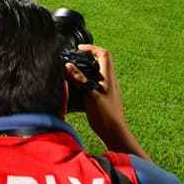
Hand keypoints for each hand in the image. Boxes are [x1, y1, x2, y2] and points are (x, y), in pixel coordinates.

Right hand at [68, 43, 148, 160]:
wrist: (115, 135)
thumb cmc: (105, 116)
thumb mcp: (90, 95)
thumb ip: (79, 79)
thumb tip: (68, 65)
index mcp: (109, 77)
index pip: (104, 54)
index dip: (92, 48)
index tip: (79, 48)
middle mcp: (109, 82)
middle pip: (100, 62)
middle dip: (86, 58)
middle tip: (73, 59)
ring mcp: (107, 90)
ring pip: (95, 74)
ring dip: (84, 71)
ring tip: (71, 74)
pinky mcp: (103, 99)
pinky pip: (93, 86)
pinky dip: (84, 84)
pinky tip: (75, 92)